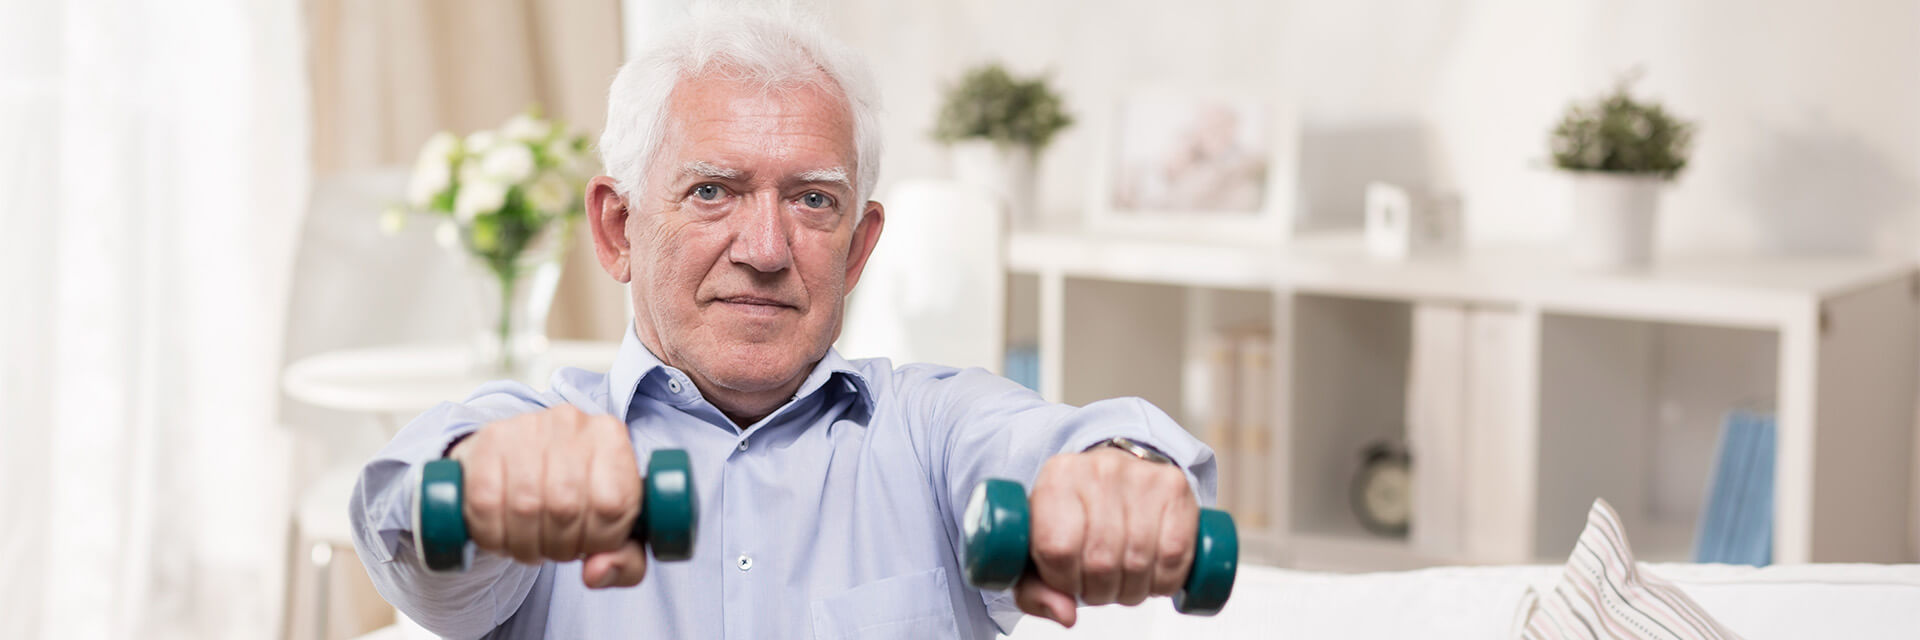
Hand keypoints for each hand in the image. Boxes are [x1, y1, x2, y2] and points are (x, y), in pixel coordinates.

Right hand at [448, 405, 645, 588]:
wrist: (515, 463)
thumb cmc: (573, 498)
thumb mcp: (612, 531)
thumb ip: (624, 562)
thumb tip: (597, 573)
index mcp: (612, 437)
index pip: (613, 505)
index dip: (597, 541)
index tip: (587, 545)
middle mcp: (572, 422)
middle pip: (566, 507)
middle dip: (558, 546)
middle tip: (553, 549)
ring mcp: (528, 426)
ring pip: (526, 505)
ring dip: (524, 544)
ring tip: (528, 544)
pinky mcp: (489, 439)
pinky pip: (486, 503)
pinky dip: (493, 535)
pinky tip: (502, 535)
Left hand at [1018, 446, 1198, 626]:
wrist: (1114, 478)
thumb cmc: (1074, 516)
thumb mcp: (1040, 550)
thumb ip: (1037, 591)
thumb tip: (1065, 615)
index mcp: (1055, 479)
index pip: (1057, 548)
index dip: (1065, 581)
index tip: (1069, 582)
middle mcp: (1097, 470)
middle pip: (1100, 560)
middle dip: (1100, 591)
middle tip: (1099, 587)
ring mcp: (1140, 475)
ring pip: (1138, 561)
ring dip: (1132, 589)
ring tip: (1124, 581)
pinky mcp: (1175, 486)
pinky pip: (1173, 554)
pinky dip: (1163, 580)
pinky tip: (1151, 575)